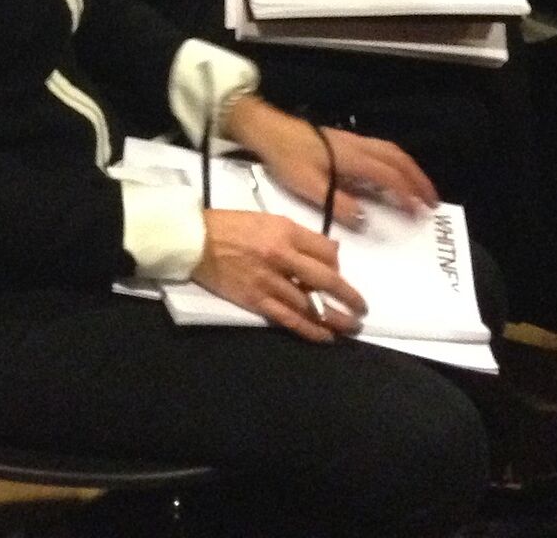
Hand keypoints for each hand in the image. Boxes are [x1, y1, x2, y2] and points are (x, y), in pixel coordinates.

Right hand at [194, 208, 364, 342]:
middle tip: (362, 308)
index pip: (325, 250)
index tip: (339, 272)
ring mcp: (269, 281)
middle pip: (325, 279)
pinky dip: (310, 330)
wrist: (194, 240)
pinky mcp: (256, 300)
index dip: (338, 263)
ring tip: (350, 327)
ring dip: (334, 318)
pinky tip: (325, 336)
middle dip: (348, 296)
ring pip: (310, 304)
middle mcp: (281, 256)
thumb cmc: (230, 225)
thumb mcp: (268, 219)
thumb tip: (329, 251)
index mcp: (285, 232)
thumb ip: (298, 235)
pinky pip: (289, 318)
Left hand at [228, 96, 437, 222]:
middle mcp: (359, 146)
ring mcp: (353, 140)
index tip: (420, 213)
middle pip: (398, 160)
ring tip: (420, 189)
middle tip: (432, 202)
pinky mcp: (345, 139)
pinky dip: (397, 161)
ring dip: (410, 169)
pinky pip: (382, 148)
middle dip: (418, 181)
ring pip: (392, 151)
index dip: (408, 195)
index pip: (390, 177)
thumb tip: (365, 220)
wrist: (268, 130)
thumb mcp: (309, 186)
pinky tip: (393, 172)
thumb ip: (337, 204)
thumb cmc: (287, 159)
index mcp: (353, 158)